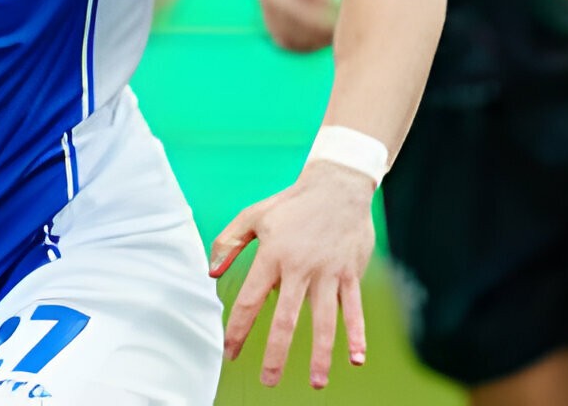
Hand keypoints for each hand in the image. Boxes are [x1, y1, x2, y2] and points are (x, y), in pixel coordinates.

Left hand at [209, 162, 375, 388]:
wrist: (338, 184)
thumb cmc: (293, 202)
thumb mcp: (254, 215)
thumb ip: (229, 243)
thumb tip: (211, 272)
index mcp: (273, 256)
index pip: (250, 300)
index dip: (237, 330)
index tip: (229, 353)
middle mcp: (300, 268)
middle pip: (285, 319)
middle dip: (276, 354)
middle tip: (268, 380)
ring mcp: (328, 272)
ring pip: (323, 320)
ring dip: (320, 354)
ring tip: (315, 383)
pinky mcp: (350, 273)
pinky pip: (354, 309)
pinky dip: (356, 335)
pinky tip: (356, 359)